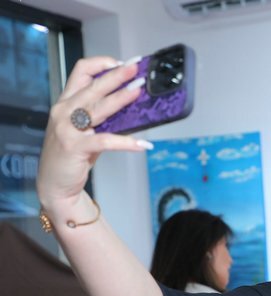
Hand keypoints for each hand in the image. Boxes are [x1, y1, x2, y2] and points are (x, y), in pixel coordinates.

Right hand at [37, 56, 147, 207]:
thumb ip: (101, 116)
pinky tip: (142, 144)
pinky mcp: (75, 146)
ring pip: (99, 108)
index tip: (120, 62)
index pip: (80, 72)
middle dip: (116, 76)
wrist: (56, 184)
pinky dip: (126, 142)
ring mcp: (67, 128)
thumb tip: (131, 104)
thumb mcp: (84, 129)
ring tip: (139, 92)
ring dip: (121, 98)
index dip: (100, 63)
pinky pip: (106, 140)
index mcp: (66, 103)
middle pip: (93, 87)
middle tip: (136, 69)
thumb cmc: (73, 155)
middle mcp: (64, 111)